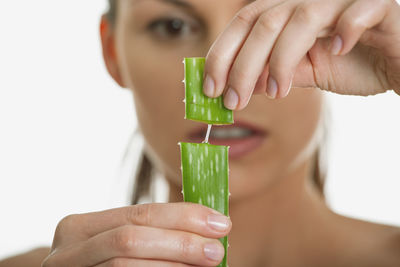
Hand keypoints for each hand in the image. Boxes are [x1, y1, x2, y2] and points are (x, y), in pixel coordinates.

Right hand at [42, 203, 230, 266]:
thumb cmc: (104, 265)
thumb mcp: (120, 245)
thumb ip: (153, 235)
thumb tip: (209, 230)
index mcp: (80, 227)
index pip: (140, 213)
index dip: (184, 216)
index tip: (221, 223)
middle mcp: (67, 250)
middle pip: (131, 238)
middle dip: (180, 242)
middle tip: (217, 249)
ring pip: (125, 265)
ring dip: (173, 265)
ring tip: (206, 265)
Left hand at [203, 0, 399, 109]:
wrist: (398, 63)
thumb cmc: (353, 65)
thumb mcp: (305, 74)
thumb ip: (273, 75)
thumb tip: (237, 87)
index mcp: (288, 14)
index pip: (245, 23)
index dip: (223, 53)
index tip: (210, 89)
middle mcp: (309, 1)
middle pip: (265, 22)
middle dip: (243, 66)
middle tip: (233, 101)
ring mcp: (342, 1)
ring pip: (301, 18)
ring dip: (283, 59)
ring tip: (278, 93)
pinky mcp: (377, 5)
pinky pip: (357, 10)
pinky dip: (346, 29)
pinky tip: (337, 51)